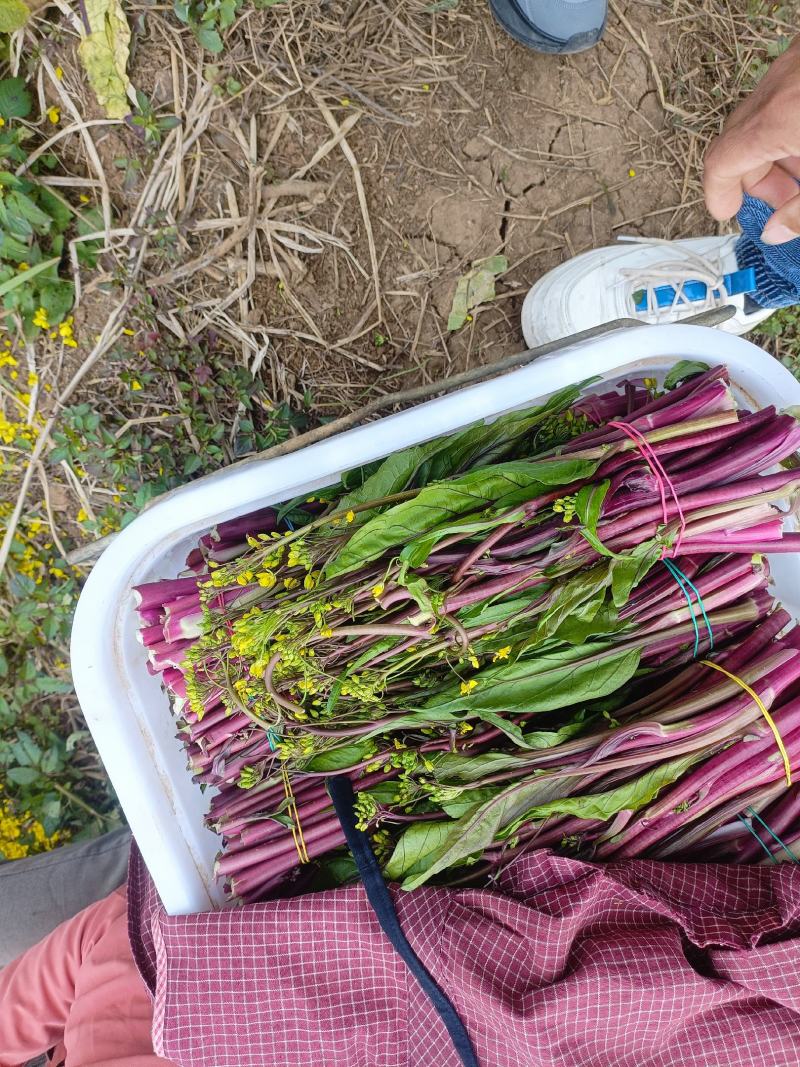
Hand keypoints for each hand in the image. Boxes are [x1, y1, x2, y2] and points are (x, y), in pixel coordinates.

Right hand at [704, 37, 799, 243]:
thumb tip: (777, 232)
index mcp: (778, 121)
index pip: (720, 163)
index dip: (717, 195)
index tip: (727, 214)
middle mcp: (778, 88)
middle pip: (738, 141)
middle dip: (753, 177)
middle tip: (782, 201)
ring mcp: (792, 64)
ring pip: (761, 117)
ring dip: (772, 150)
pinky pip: (782, 93)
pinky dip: (787, 121)